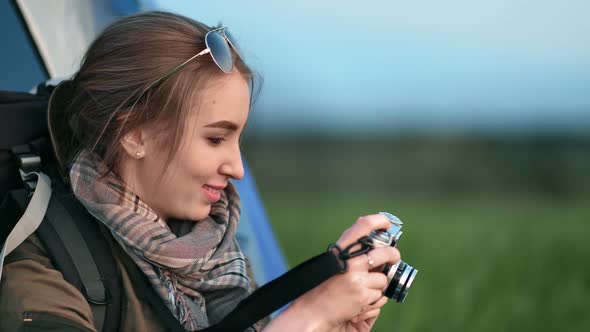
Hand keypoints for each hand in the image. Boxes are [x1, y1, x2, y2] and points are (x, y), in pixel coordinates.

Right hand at [293, 214, 400, 330]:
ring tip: (364, 287)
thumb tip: (364, 221)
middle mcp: (349, 261)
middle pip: (385, 252)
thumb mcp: (333, 259)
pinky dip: (374, 297)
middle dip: (393, 255)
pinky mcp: (362, 294)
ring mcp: (357, 278)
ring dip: (378, 283)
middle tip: (394, 257)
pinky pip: (379, 294)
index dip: (379, 221)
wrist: (314, 309)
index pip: (363, 225)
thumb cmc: (324, 284)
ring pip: (383, 278)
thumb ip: (350, 245)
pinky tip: (361, 298)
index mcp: (341, 249)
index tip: (387, 223)